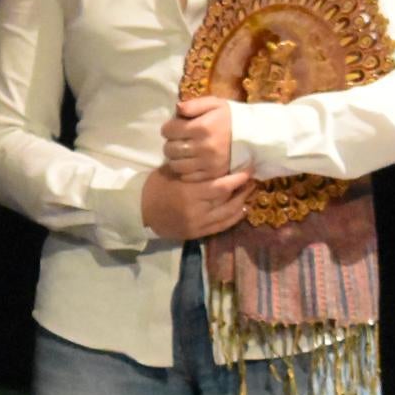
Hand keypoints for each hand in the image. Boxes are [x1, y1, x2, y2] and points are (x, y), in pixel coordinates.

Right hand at [141, 167, 255, 241]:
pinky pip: (221, 227)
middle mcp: (196, 210)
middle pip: (229, 201)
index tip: (249, 169)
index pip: (222, 187)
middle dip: (244, 190)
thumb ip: (196, 170)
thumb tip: (220, 161)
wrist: (141, 210)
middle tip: (253, 180)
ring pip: (228, 216)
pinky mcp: (197, 233)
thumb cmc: (157, 185)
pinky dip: (234, 218)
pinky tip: (241, 210)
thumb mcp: (175, 172)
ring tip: (250, 194)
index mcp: (190, 192)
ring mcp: (198, 224)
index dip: (239, 179)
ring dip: (242, 204)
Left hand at [162, 96, 237, 179]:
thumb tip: (177, 108)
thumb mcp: (214, 104)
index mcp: (201, 127)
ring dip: (175, 158)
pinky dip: (184, 170)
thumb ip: (194, 105)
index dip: (168, 128)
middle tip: (178, 140)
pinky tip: (189, 162)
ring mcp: (207, 163)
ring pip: (176, 164)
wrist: (252, 136)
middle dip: (170, 143)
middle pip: (169, 149)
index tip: (174, 128)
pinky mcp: (211, 174)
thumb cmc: (230, 118)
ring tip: (182, 152)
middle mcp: (203, 147)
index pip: (168, 131)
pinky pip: (187, 176)